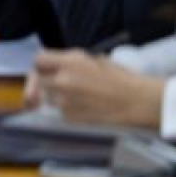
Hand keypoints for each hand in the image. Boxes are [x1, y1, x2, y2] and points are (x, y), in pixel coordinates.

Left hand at [31, 49, 166, 129]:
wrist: (136, 101)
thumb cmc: (120, 78)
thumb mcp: (93, 60)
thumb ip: (69, 60)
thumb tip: (53, 61)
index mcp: (68, 62)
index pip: (38, 60)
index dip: (42, 64)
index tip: (46, 67)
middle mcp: (61, 80)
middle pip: (39, 79)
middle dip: (46, 80)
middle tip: (59, 83)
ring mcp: (63, 100)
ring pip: (48, 97)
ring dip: (56, 95)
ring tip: (78, 95)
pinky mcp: (69, 116)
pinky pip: (60, 111)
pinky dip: (67, 109)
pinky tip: (85, 106)